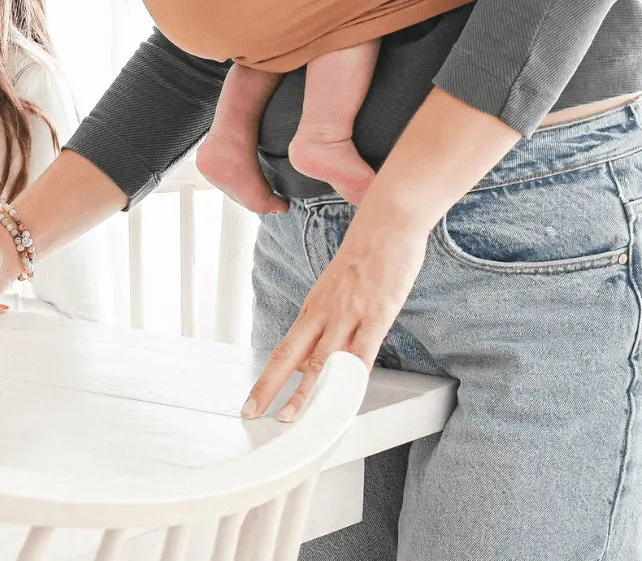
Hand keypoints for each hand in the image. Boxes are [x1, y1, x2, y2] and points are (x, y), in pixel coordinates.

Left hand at [242, 211, 428, 421]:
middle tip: (254, 414)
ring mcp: (350, 313)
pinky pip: (362, 352)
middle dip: (270, 388)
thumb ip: (332, 316)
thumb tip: (326, 346)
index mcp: (314, 306)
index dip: (268, 378)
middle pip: (291, 356)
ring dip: (306, 394)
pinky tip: (342, 398)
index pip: (284, 348)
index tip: (253, 402)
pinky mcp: (377, 313)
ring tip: (293, 420)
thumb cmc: (366, 252)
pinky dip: (351, 378)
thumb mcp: (338, 286)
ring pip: (322, 361)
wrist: (387, 220)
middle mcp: (325, 311)